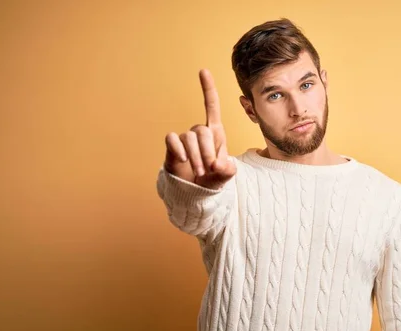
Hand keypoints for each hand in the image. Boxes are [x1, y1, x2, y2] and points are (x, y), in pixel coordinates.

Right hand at [164, 69, 236, 189]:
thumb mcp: (226, 175)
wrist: (195, 190)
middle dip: (207, 151)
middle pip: (202, 130)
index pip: (211, 106)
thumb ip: (228, 170)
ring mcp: (186, 138)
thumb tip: (218, 164)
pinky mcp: (173, 146)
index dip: (208, 89)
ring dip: (196, 157)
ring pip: (189, 138)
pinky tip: (183, 160)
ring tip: (200, 172)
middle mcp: (200, 132)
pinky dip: (179, 150)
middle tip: (209, 169)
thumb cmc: (212, 178)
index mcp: (216, 133)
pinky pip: (173, 139)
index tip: (203, 70)